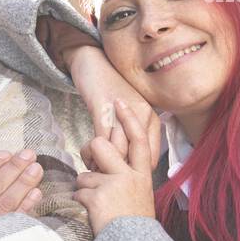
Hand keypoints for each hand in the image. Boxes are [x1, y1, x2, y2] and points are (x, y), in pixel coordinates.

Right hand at [65, 46, 160, 169]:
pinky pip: (100, 140)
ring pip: (117, 151)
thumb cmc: (111, 88)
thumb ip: (135, 132)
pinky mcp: (103, 110)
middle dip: (119, 172)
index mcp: (151, 118)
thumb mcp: (129, 110)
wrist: (93, 62)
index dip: (136, 172)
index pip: (151, 157)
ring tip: (95, 170)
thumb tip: (130, 161)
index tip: (122, 178)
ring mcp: (122, 113)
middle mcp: (141, 116)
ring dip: (104, 165)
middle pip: (133, 157)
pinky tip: (88, 157)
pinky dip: (92, 153)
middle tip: (106, 179)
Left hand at [72, 100, 156, 236]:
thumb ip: (127, 176)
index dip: (128, 118)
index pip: (138, 139)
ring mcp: (114, 185)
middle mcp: (130, 176)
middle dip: (91, 153)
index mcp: (142, 174)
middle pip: (101, 145)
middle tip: (93, 167)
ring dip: (85, 189)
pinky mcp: (98, 197)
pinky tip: (94, 214)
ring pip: (85, 174)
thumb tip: (105, 164)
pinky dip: (81, 204)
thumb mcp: (139, 196)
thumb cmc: (134, 224)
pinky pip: (79, 193)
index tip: (119, 101)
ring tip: (99, 206)